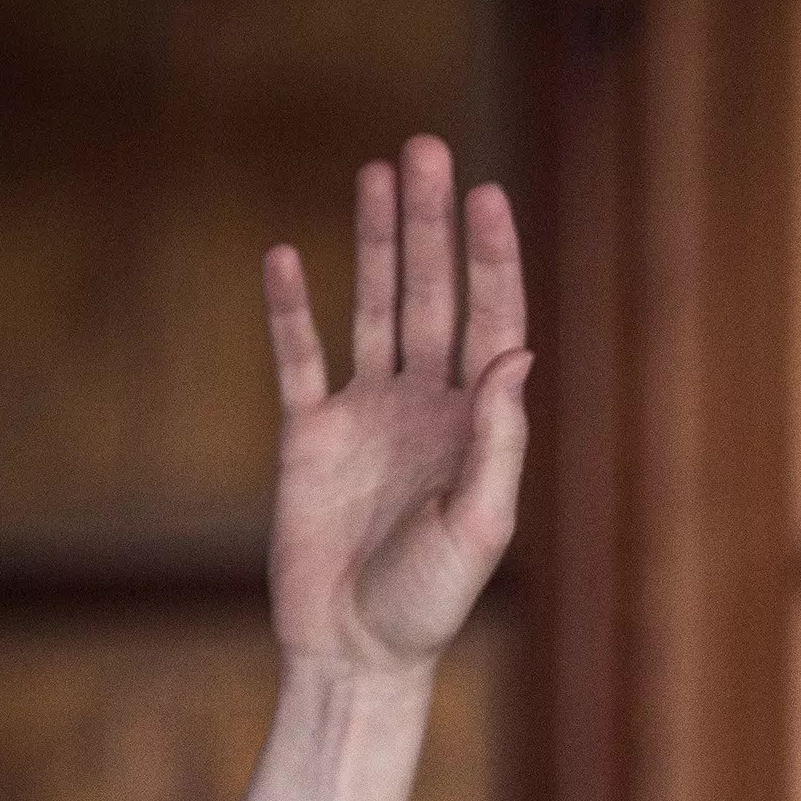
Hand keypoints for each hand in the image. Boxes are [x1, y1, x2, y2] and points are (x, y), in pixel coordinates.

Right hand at [260, 135, 530, 678]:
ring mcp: (368, 413)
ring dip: (377, 242)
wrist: (356, 650)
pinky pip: (298, 357)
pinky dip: (290, 308)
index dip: (490, 257)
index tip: (487, 194)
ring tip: (377, 171)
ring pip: (374, 306)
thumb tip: (514, 355)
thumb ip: (498, 442)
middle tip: (426, 150)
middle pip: (432, 294)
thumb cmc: (430, 601)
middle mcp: (427, 404)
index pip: (490, 320)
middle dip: (431, 224)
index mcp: (478, 423)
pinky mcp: (309, 434)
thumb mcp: (479, 526)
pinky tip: (285, 254)